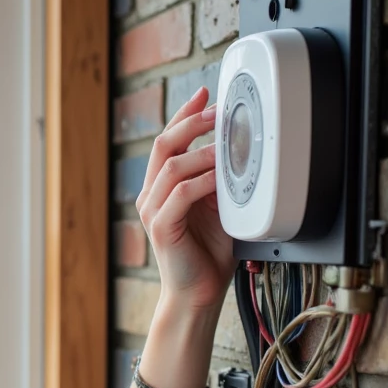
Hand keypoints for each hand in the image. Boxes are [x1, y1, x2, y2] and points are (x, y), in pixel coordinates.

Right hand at [136, 86, 233, 312]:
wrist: (197, 294)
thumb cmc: (207, 255)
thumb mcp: (218, 207)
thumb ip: (219, 181)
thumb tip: (237, 151)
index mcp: (161, 188)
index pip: (168, 141)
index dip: (184, 114)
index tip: (205, 93)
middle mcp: (151, 195)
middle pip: (163, 144)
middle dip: (191, 122)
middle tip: (217, 109)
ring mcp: (153, 211)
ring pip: (171, 166)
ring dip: (201, 151)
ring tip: (226, 145)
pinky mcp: (161, 227)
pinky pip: (180, 194)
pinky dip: (202, 181)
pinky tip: (220, 177)